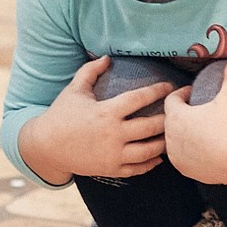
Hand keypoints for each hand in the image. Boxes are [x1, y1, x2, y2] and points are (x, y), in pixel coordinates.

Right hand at [16, 57, 171, 184]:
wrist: (45, 146)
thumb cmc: (60, 115)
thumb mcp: (74, 90)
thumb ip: (91, 71)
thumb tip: (108, 57)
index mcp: (106, 112)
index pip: (139, 99)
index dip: (158, 90)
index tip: (170, 86)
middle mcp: (113, 134)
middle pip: (151, 126)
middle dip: (169, 117)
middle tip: (180, 111)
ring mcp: (113, 154)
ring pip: (149, 150)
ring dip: (164, 142)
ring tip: (173, 135)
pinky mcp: (111, 169)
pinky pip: (138, 168)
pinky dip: (152, 163)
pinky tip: (158, 156)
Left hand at [164, 67, 226, 197]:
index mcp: (176, 116)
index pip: (171, 99)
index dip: (181, 94)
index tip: (190, 93)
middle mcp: (170, 135)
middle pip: (170, 120)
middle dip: (180, 114)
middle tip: (193, 111)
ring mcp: (175, 154)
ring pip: (172, 140)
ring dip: (181, 134)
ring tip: (195, 130)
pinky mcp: (182, 168)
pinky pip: (179, 157)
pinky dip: (185, 152)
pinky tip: (196, 148)